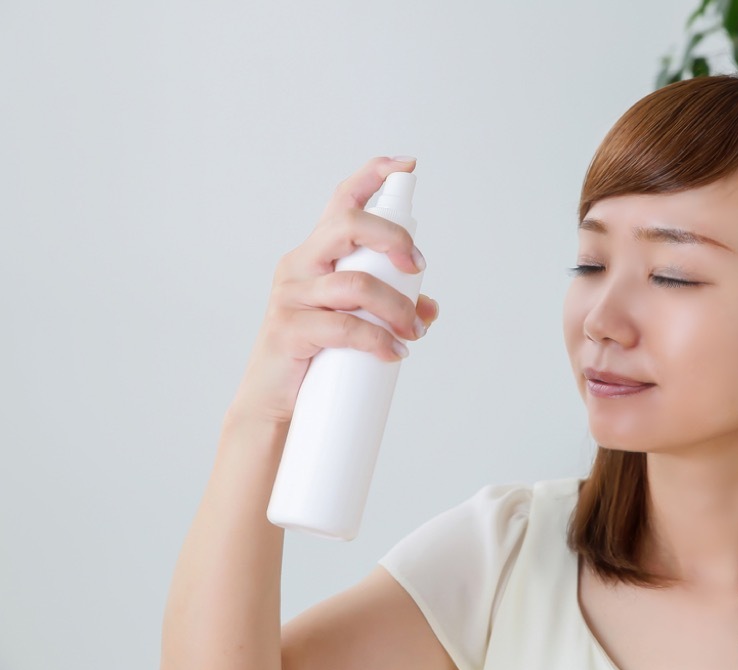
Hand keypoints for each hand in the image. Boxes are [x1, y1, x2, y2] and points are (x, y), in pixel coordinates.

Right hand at [228, 156, 439, 423]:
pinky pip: (342, 326)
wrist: (275, 405)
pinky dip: (377, 339)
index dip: (372, 176)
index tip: (406, 165)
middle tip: (420, 268)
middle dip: (394, 239)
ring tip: (413, 332)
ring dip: (396, 308)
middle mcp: (300, 265)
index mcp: (317, 254)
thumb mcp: (355, 323)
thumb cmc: (315, 356)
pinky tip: (395, 353)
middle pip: (347, 225)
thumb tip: (430, 307)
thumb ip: (390, 307)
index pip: (342, 201)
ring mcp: (291, 295)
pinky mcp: (288, 329)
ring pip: (354, 283)